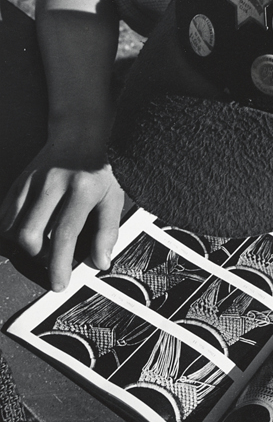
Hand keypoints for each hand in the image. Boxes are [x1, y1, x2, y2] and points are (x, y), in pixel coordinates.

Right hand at [0, 140, 123, 291]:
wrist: (79, 137)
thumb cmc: (98, 171)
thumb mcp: (113, 198)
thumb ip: (107, 232)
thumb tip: (100, 263)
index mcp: (82, 189)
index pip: (65, 233)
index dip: (59, 264)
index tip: (59, 284)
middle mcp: (54, 184)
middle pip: (30, 234)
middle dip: (38, 256)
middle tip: (52, 257)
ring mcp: (33, 181)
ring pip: (13, 227)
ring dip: (25, 245)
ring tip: (43, 243)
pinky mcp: (19, 181)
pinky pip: (5, 215)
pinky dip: (12, 230)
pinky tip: (30, 230)